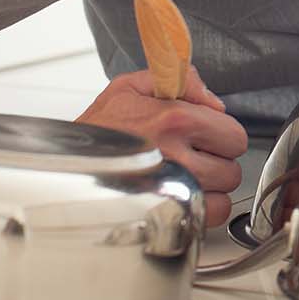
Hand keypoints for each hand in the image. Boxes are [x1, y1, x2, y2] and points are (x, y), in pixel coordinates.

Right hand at [76, 67, 247, 227]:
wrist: (64, 165)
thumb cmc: (97, 129)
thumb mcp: (130, 87)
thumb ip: (182, 81)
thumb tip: (215, 103)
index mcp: (175, 119)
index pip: (234, 134)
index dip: (222, 135)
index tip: (206, 136)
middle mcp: (177, 156)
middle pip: (233, 168)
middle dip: (217, 162)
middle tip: (193, 157)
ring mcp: (173, 190)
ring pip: (224, 196)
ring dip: (211, 189)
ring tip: (186, 177)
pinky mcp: (166, 215)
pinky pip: (208, 218)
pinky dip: (201, 210)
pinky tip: (181, 196)